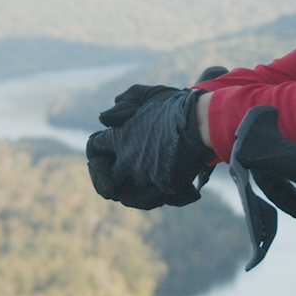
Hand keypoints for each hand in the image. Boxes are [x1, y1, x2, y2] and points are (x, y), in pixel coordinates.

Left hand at [84, 83, 216, 208]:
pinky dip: (156, 199)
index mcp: (119, 136)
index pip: (94, 147)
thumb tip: (106, 118)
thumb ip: (125, 102)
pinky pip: (151, 201)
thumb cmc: (176, 106)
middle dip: (109, 181)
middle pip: (106, 179)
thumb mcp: (148, 94)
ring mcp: (143, 175)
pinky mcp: (162, 187)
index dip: (98, 152)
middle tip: (118, 182)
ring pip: (127, 196)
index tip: (105, 155)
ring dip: (133, 194)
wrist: (201, 122)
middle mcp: (126, 158)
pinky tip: (164, 193)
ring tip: (144, 189)